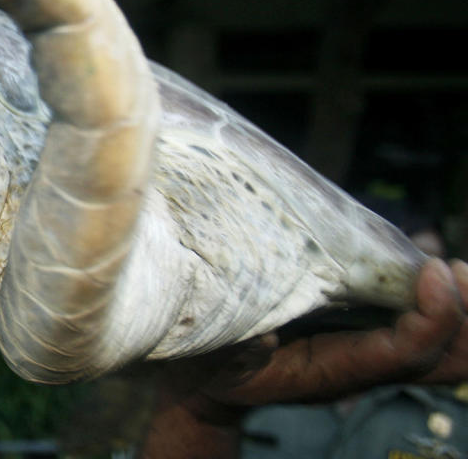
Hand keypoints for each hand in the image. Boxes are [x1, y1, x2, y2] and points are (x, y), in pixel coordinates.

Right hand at [142, 258, 467, 457]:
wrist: (209, 383)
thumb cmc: (208, 362)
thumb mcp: (211, 356)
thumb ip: (237, 349)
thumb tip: (265, 336)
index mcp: (330, 370)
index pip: (403, 353)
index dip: (432, 316)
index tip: (434, 270)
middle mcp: (361, 366)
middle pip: (444, 359)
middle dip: (463, 317)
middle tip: (455, 269)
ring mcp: (368, 353)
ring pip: (444, 350)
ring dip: (459, 310)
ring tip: (455, 269)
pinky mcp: (363, 334)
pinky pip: (422, 330)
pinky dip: (439, 304)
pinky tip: (433, 270)